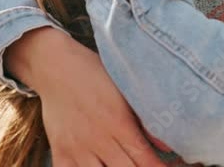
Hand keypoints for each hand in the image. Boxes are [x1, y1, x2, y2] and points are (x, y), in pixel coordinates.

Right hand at [7, 27, 164, 166]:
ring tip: (121, 164)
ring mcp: (77, 148)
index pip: (144, 158)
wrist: (56, 66)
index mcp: (118, 122)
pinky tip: (96, 166)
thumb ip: (145, 120)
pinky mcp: (59, 151)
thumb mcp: (125, 89)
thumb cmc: (94, 74)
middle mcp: (98, 139)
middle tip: (145, 166)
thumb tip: (167, 146)